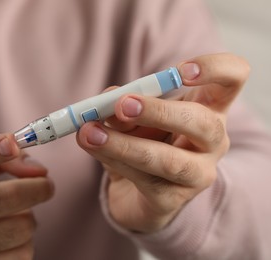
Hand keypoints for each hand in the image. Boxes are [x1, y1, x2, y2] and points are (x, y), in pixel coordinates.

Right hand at [0, 134, 53, 258]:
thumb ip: (4, 157)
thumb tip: (39, 172)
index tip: (12, 144)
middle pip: (8, 197)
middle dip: (40, 188)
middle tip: (46, 185)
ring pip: (22, 228)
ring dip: (29, 218)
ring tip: (15, 215)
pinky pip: (22, 253)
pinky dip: (24, 242)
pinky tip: (8, 237)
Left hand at [77, 53, 249, 232]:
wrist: (137, 192)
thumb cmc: (142, 142)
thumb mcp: (133, 117)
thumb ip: (122, 105)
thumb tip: (107, 101)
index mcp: (208, 108)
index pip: (232, 79)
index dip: (215, 69)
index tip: (180, 72)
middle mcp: (212, 141)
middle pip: (203, 123)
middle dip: (159, 112)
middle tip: (123, 105)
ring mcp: (198, 174)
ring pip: (169, 159)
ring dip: (125, 144)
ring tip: (91, 133)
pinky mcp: (173, 199)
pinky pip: (144, 179)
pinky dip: (114, 160)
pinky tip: (94, 148)